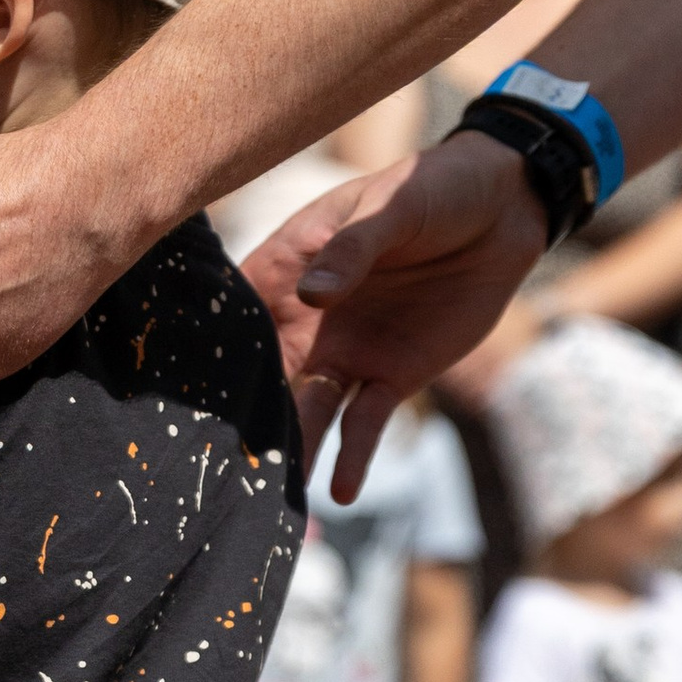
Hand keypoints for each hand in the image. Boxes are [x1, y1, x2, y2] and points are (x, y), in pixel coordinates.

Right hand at [242, 132, 546, 500]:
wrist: (503, 211)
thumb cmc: (433, 189)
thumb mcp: (390, 208)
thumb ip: (351, 251)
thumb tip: (311, 297)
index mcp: (289, 267)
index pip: (237, 312)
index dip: (209, 345)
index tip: (179, 384)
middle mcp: (305, 319)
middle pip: (262, 373)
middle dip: (239, 413)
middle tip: (213, 458)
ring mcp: (346, 351)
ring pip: (309, 408)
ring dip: (293, 448)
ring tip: (274, 493)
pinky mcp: (392, 376)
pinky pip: (366, 423)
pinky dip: (353, 458)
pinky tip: (339, 492)